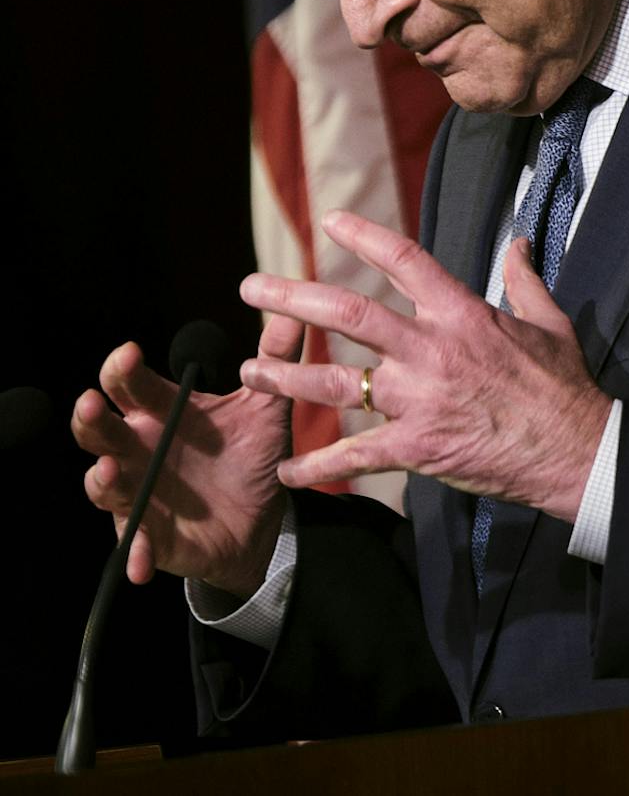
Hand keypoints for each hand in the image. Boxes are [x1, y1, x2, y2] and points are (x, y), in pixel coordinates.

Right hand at [72, 314, 302, 595]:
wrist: (265, 518)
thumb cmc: (251, 455)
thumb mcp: (267, 408)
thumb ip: (275, 361)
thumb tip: (294, 310)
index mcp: (162, 413)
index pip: (131, 385)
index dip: (124, 368)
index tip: (131, 350)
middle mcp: (138, 450)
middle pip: (100, 430)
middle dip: (91, 417)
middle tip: (92, 402)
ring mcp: (137, 493)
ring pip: (104, 485)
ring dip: (102, 480)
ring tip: (109, 471)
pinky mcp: (148, 536)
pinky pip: (134, 545)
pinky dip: (134, 552)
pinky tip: (140, 560)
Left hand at [238, 210, 612, 521]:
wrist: (575, 448)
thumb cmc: (563, 385)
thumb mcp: (550, 321)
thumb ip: (525, 280)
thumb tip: (518, 244)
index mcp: (463, 314)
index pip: (405, 262)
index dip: (364, 237)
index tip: (330, 222)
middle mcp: (433, 350)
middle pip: (350, 314)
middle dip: (293, 298)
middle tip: (252, 288)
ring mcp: (421, 400)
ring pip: (338, 384)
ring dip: (287, 377)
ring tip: (249, 372)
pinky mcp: (417, 448)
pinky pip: (356, 455)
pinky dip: (317, 464)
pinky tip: (286, 469)